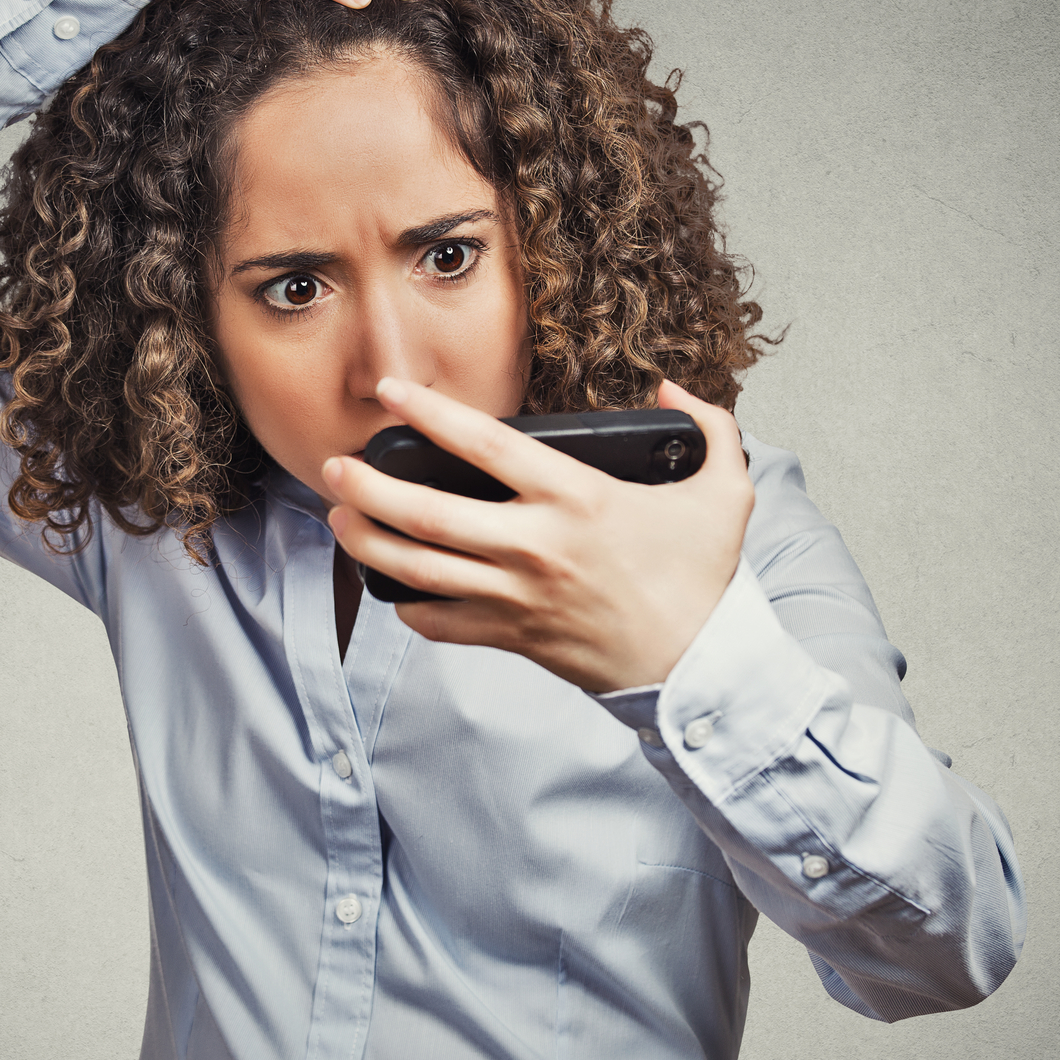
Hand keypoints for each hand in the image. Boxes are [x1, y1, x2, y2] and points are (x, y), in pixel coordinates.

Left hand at [323, 380, 755, 693]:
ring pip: (418, 568)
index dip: (427, 414)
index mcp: (576, 498)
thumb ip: (710, 428)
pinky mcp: (511, 637)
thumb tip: (670, 391)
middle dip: (366, 486)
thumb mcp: (726, 492)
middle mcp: (535, 545)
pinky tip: (390, 583)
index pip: (483, 443)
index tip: (390, 392)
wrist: (699, 668)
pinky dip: (406, 604)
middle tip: (333, 465)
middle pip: (425, 511)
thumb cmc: (703, 580)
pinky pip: (438, 623)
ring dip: (366, 541)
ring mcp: (517, 596)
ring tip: (336, 518)